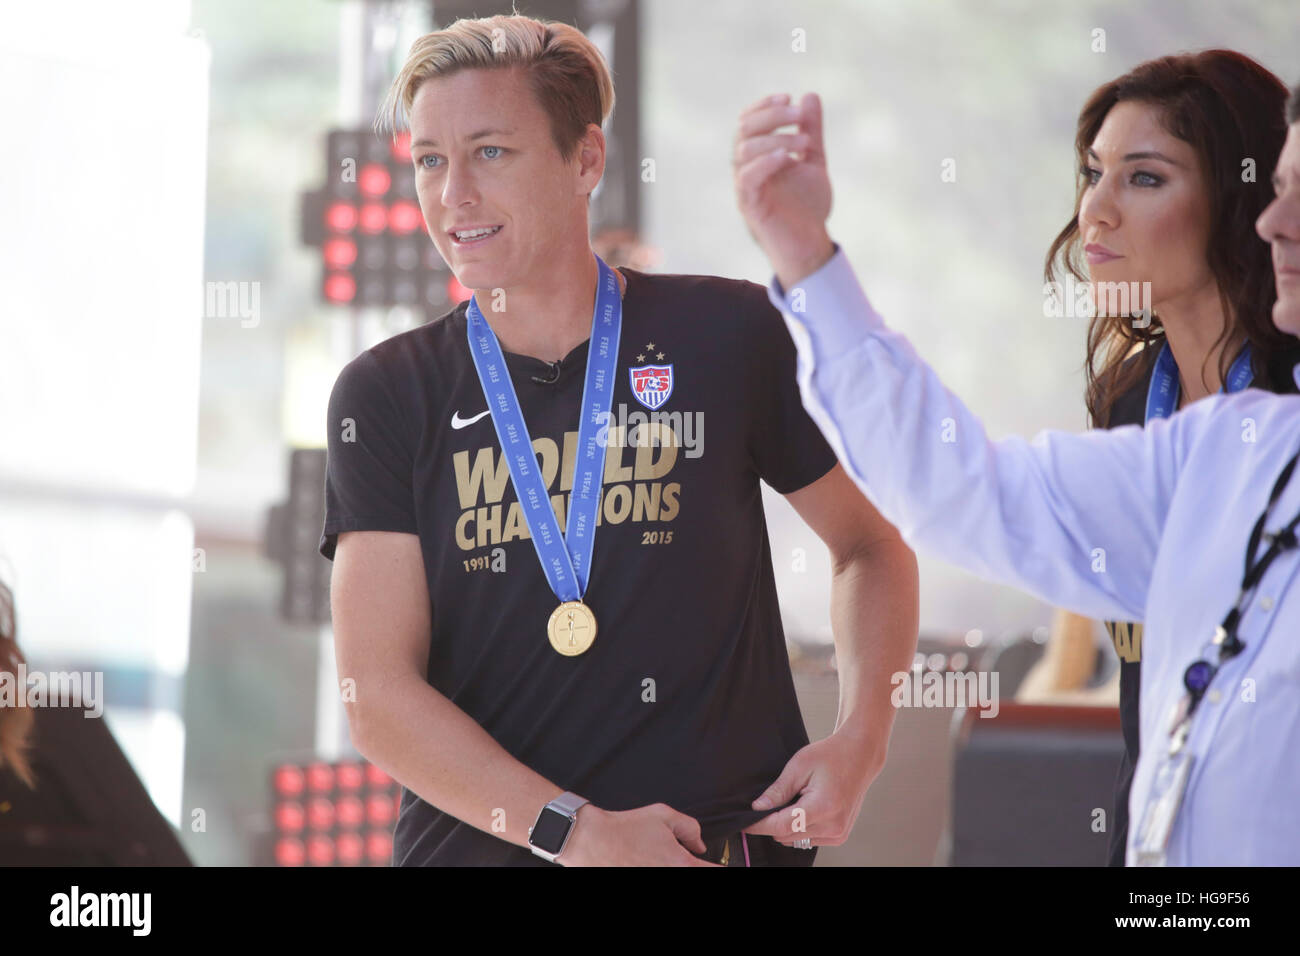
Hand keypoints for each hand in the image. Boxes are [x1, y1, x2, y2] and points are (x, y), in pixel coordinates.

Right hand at [558, 803, 722, 866]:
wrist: (592, 842)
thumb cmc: (625, 828)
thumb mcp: (663, 815)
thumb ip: (690, 828)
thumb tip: (699, 844)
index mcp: (682, 864)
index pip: (714, 872)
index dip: (723, 866)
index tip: (721, 863)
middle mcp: (671, 878)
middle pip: (695, 875)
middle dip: (693, 867)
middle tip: (678, 858)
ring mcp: (655, 881)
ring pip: (675, 876)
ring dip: (673, 868)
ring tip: (658, 858)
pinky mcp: (640, 885)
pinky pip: (658, 876)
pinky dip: (658, 868)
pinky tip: (646, 861)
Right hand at [732, 92, 834, 289]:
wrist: (810, 243)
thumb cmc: (807, 205)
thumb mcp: (813, 160)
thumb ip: (810, 131)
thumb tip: (809, 96)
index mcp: (757, 155)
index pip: (749, 121)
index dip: (765, 105)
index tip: (790, 97)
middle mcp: (746, 168)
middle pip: (744, 129)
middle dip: (772, 115)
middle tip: (799, 114)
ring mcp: (745, 186)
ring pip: (744, 150)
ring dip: (775, 138)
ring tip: (804, 142)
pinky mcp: (749, 205)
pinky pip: (747, 177)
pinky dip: (766, 162)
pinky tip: (788, 158)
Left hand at [740, 729, 885, 846]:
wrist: (859, 756)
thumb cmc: (831, 756)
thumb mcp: (799, 766)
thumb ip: (778, 791)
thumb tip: (757, 808)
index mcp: (823, 807)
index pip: (781, 826)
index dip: (759, 825)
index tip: (744, 822)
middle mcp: (833, 826)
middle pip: (786, 835)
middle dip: (771, 822)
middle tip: (769, 802)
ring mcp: (838, 834)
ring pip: (795, 840)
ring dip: (787, 825)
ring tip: (795, 799)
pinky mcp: (839, 836)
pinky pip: (808, 839)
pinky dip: (800, 828)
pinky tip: (805, 808)